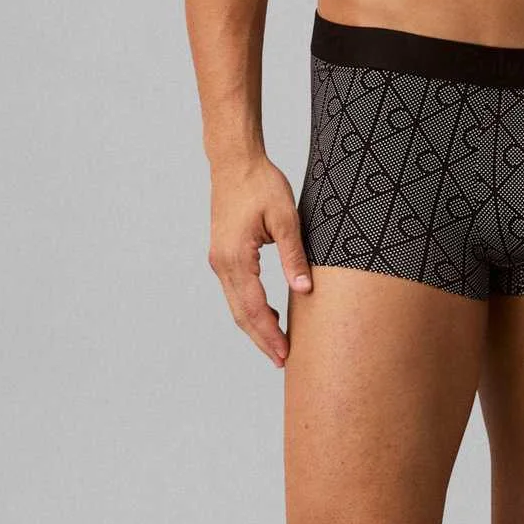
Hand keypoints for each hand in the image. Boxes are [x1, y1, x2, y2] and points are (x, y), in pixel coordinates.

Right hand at [208, 156, 313, 367]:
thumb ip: (294, 255)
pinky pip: (236, 291)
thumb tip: (304, 290)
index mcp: (236, 257)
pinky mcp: (222, 255)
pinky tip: (270, 314)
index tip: (286, 354)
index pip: (255, 307)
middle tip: (283, 361)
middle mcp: (222, 263)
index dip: (270, 334)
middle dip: (262, 339)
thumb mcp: (285, 218)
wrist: (234, 162)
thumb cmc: (260, 184)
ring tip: (278, 346)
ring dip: (255, 327)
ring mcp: (219, 260)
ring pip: (236, 305)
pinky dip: (250, 309)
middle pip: (241, 314)